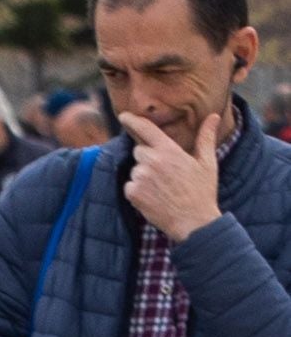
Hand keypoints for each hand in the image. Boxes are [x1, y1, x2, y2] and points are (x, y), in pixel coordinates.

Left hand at [125, 104, 228, 241]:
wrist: (194, 222)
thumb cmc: (202, 191)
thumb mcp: (208, 163)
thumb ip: (205, 137)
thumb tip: (214, 116)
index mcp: (169, 151)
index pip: (146, 129)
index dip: (133, 120)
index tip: (124, 115)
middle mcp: (151, 161)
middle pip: (139, 150)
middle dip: (149, 157)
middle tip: (167, 173)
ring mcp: (140, 177)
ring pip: (135, 169)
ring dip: (145, 175)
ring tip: (164, 187)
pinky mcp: (132, 192)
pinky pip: (130, 185)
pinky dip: (138, 190)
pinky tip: (155, 196)